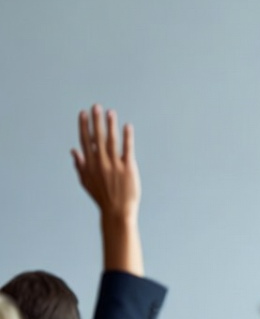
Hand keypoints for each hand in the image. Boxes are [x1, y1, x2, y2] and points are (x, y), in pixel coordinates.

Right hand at [71, 105, 139, 222]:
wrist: (117, 211)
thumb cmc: (102, 197)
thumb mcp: (86, 182)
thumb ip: (79, 165)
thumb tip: (73, 150)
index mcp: (90, 165)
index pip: (85, 141)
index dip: (84, 126)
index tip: (83, 113)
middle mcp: (100, 162)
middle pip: (97, 137)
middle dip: (96, 121)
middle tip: (96, 106)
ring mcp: (114, 165)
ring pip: (111, 141)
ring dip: (110, 125)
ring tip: (111, 112)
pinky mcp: (128, 168)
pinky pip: (127, 149)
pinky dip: (127, 137)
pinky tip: (127, 126)